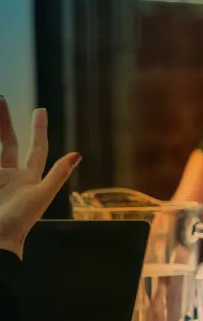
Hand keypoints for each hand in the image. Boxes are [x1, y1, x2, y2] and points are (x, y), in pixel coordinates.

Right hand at [0, 98, 80, 258]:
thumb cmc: (20, 221)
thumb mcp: (41, 195)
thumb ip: (58, 174)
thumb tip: (77, 154)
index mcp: (29, 178)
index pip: (36, 148)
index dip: (39, 130)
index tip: (40, 111)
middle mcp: (11, 175)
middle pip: (8, 142)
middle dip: (4, 121)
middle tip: (0, 99)